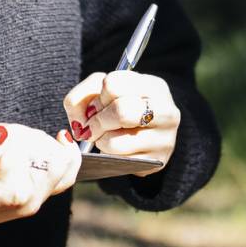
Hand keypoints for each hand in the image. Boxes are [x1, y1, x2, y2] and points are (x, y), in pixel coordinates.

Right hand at [0, 122, 81, 246]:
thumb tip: (2, 136)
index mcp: (13, 193)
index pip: (20, 142)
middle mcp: (30, 199)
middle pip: (42, 145)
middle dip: (17, 135)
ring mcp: (34, 198)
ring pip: (54, 152)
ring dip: (30, 140)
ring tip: (0, 150)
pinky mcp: (32, 193)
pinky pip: (63, 170)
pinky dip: (64, 152)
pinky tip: (61, 139)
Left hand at [63, 71, 179, 174]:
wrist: (144, 135)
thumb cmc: (121, 107)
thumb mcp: (102, 92)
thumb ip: (81, 97)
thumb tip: (79, 122)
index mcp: (154, 86)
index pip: (114, 85)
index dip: (99, 97)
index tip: (98, 104)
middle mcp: (167, 111)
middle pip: (120, 112)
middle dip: (97, 121)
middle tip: (93, 126)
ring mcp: (165, 139)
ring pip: (115, 142)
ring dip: (100, 141)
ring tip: (105, 136)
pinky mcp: (156, 162)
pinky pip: (118, 162)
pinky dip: (108, 156)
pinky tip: (115, 149)